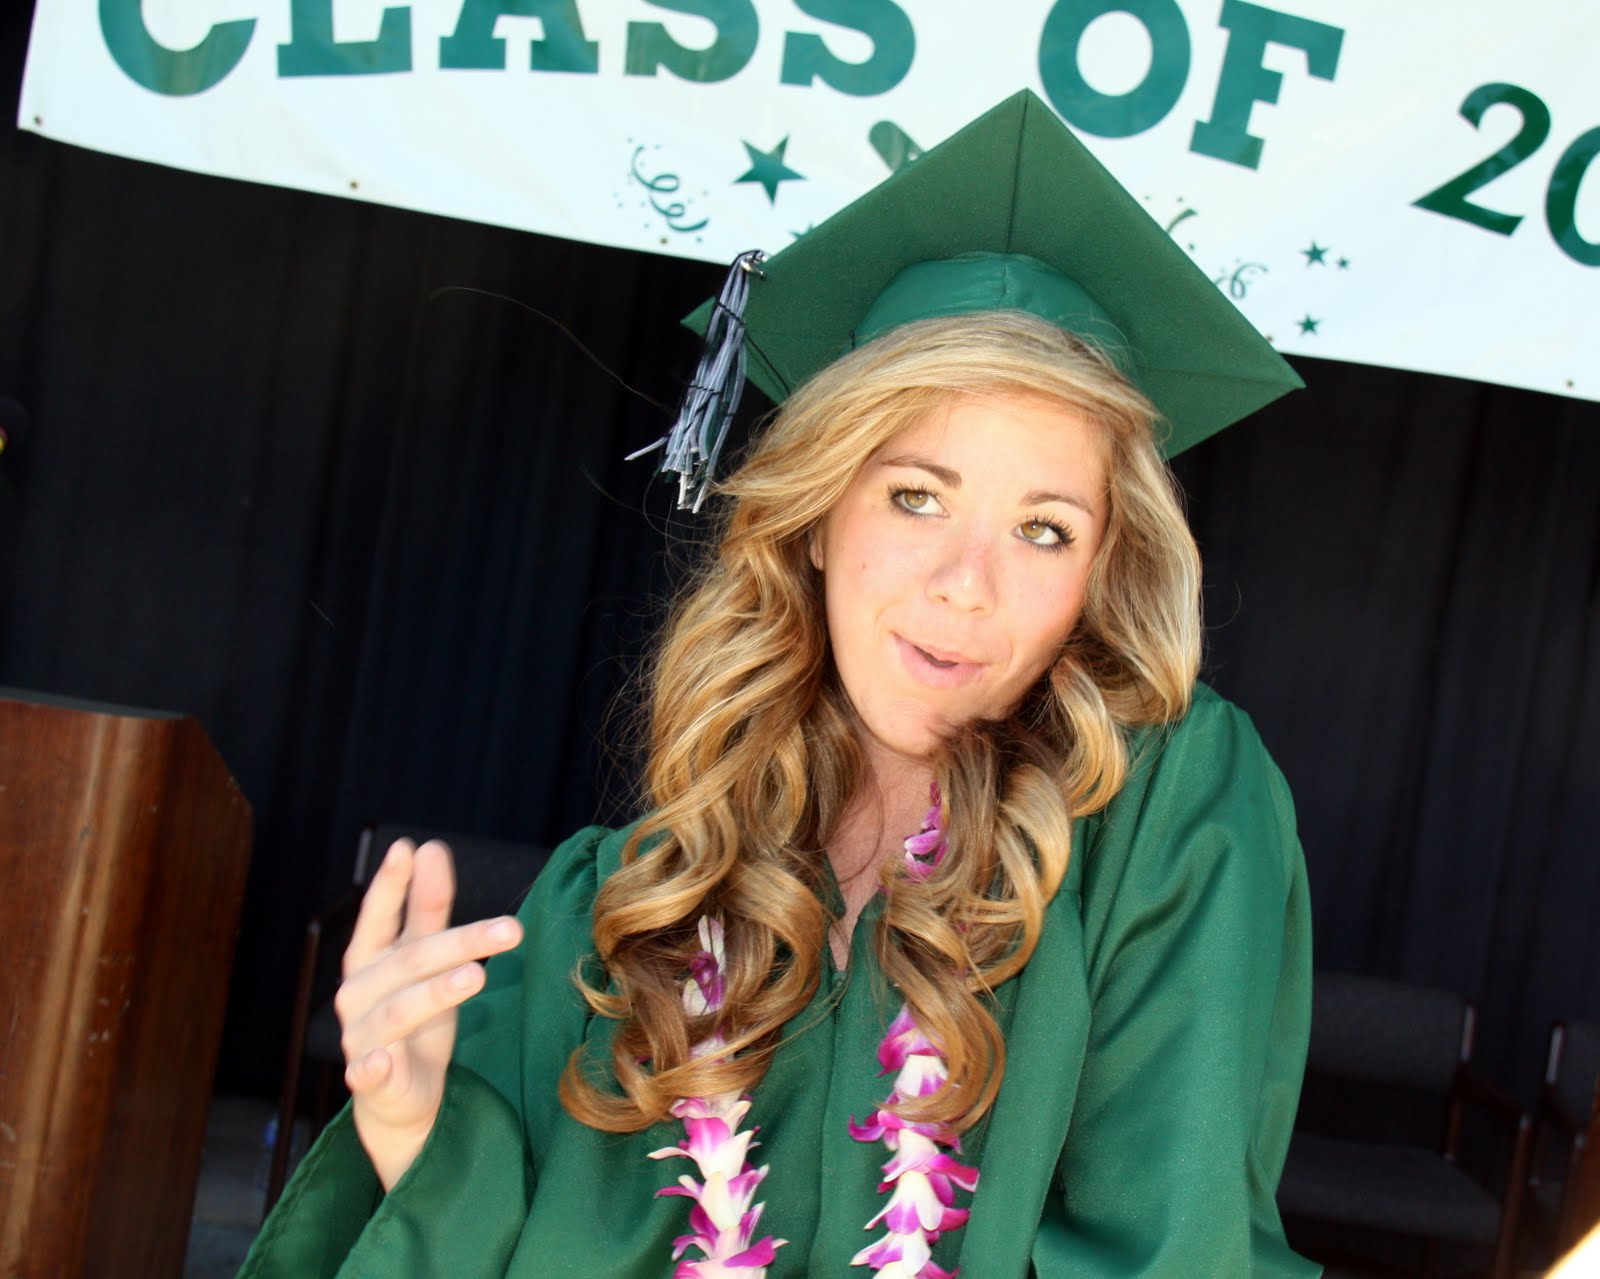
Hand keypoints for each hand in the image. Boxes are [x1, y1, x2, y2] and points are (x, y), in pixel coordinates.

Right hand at [335, 838, 522, 1189]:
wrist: (396, 1097)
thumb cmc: (414, 1015)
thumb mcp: (427, 959)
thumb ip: (426, 907)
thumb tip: (430, 846)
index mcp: (370, 958)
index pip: (379, 915)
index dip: (392, 883)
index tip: (411, 848)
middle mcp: (359, 993)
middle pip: (412, 960)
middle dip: (462, 940)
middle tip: (512, 927)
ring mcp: (362, 1038)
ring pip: (400, 1010)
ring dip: (437, 992)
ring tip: (477, 974)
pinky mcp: (370, 1082)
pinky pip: (370, 1072)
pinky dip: (374, 1067)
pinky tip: (384, 1060)